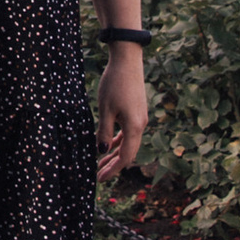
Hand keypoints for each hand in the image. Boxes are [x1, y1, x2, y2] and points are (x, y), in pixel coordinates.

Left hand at [95, 49, 146, 182]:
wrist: (127, 60)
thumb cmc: (114, 84)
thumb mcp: (105, 109)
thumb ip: (104, 131)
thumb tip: (101, 151)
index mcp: (134, 127)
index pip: (125, 157)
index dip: (113, 170)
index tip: (100, 179)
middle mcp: (140, 125)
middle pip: (128, 152)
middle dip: (113, 165)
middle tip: (98, 176)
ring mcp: (140, 118)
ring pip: (128, 143)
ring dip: (114, 154)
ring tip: (100, 163)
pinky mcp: (136, 111)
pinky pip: (128, 132)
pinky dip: (118, 141)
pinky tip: (107, 145)